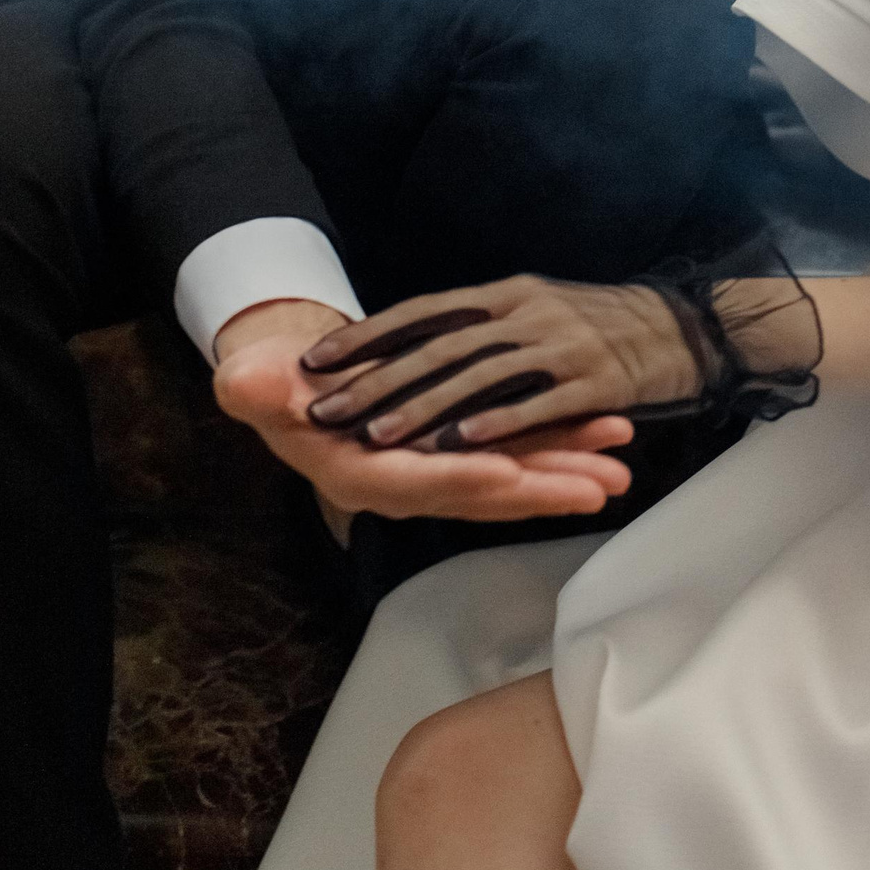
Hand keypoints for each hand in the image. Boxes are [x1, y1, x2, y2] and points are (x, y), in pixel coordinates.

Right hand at [214, 312, 633, 521]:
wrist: (293, 379)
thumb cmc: (272, 382)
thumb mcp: (254, 382)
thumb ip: (256, 389)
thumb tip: (250, 383)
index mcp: (359, 472)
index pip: (419, 481)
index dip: (464, 480)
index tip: (511, 479)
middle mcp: (407, 481)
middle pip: (482, 491)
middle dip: (542, 489)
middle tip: (600, 488)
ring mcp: (438, 466)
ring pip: (509, 473)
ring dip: (564, 469)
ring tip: (619, 465)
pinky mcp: (459, 444)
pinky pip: (514, 446)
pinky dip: (557, 441)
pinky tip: (602, 435)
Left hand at [298, 274, 704, 453]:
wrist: (688, 328)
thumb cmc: (603, 325)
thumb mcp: (539, 307)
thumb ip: (487, 325)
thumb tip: (424, 341)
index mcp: (507, 295)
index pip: (423, 312)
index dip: (369, 337)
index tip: (316, 362)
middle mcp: (527, 313)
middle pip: (440, 348)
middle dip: (377, 382)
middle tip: (327, 411)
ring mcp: (562, 346)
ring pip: (479, 377)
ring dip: (424, 407)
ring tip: (377, 436)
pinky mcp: (595, 382)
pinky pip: (537, 406)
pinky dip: (496, 426)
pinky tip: (460, 445)